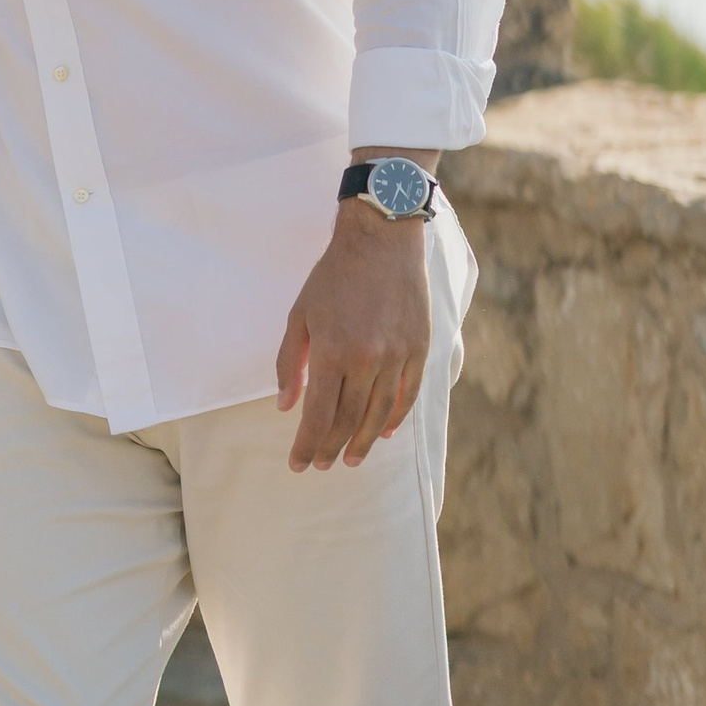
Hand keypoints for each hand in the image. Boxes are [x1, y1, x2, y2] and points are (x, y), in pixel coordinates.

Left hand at [275, 205, 431, 473]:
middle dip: (331, 447)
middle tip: (321, 464)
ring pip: (379, 414)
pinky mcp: (418, 349)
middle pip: (347, 419)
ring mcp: (397, 356)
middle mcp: (366, 359)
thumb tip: (286, 405)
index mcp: (332, 351)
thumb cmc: (334, 276)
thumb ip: (289, 362)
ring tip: (351, 459)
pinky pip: (407, 394)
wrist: (382, 241)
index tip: (299, 463)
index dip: (307, 443)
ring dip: (362, 442)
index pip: (318, 414)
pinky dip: (395, 418)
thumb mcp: (300, 314)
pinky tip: (383, 433)